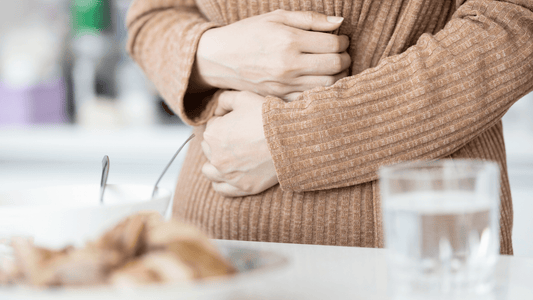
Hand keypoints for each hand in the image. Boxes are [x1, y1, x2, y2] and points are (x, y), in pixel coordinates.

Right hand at [194, 10, 350, 100]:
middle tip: (342, 53)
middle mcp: (288, 65)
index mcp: (289, 41)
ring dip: (338, 76)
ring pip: (327, 85)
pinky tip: (320, 80)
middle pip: (335, 66)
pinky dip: (321, 90)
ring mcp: (284, 85)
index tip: (341, 39)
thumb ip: (310, 19)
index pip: (333, 44)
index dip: (343, 41)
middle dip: (345, 58)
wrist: (219, 58)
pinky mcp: (279, 97)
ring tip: (334, 68)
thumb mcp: (276, 17)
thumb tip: (339, 22)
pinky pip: (310, 98)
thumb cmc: (248, 33)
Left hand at [201, 91, 277, 196]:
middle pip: (209, 148)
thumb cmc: (267, 117)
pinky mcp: (242, 187)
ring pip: (209, 171)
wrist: (291, 139)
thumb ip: (223, 99)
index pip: (211, 126)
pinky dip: (221, 182)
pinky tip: (228, 175)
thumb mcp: (243, 98)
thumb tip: (216, 109)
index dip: (224, 121)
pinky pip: (221, 189)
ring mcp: (228, 174)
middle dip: (219, 141)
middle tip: (237, 137)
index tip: (238, 122)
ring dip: (215, 163)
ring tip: (228, 158)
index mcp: (212, 134)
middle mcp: (216, 156)